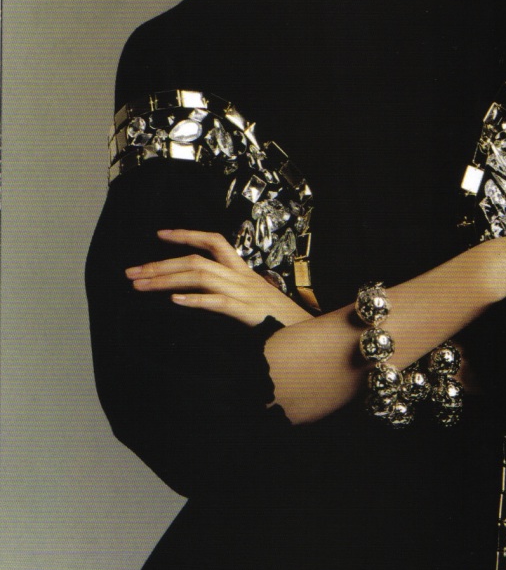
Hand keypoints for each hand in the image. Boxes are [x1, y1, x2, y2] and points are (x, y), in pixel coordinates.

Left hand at [125, 229, 311, 328]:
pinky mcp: (250, 314)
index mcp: (243, 273)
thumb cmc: (281, 322)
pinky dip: (196, 300)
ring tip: (142, 286)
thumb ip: (232, 295)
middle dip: (161, 264)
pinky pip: (219, 302)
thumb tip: (202, 296)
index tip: (159, 234)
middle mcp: (242, 278)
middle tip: (132, 273)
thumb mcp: (256, 301)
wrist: (309, 335)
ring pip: (202, 276)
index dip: (187, 235)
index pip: (214, 241)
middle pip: (198, 260)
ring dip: (167, 279)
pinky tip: (175, 301)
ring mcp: (246, 294)